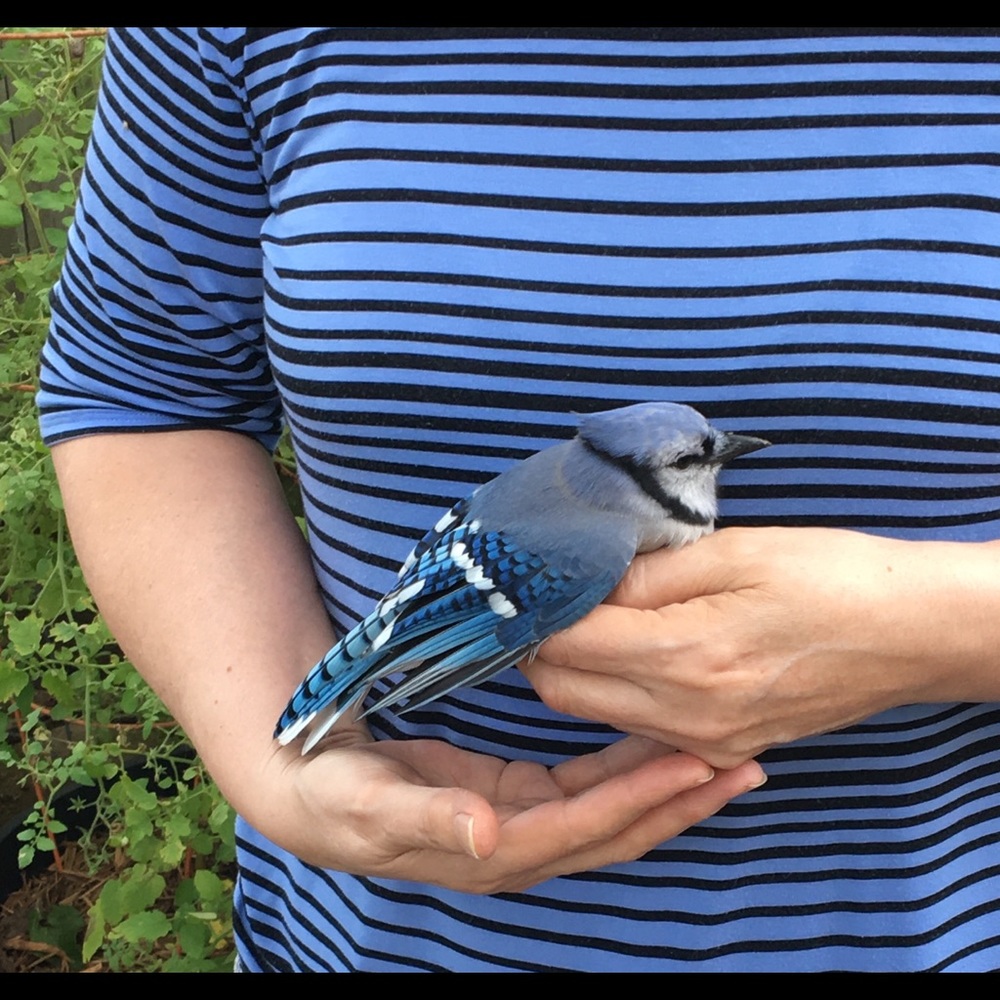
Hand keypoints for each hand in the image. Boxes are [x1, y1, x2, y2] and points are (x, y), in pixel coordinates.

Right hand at [256, 719, 763, 893]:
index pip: (583, 827)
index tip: (699, 765)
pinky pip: (589, 788)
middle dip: (682, 801)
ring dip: (669, 787)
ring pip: (613, 812)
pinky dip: (630, 768)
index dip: (641, 799)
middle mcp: (518, 844)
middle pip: (618, 829)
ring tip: (728, 758)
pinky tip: (660, 743)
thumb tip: (486, 838)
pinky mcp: (518, 796)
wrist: (309, 787)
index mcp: (491, 849)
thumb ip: (427, 818)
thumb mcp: (367, 804)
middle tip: (748, 765)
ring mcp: (522, 822)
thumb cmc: (333, 794)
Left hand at [523, 527, 999, 768]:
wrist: (908, 634)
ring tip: (584, 619)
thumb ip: (645, 575)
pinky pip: (639, 727)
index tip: (519, 584)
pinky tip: (632, 653)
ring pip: (595, 713)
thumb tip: (582, 586)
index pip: (566, 645)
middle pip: (564, 691)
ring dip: (574, 671)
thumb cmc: (828, 577)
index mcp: (686, 656)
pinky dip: (615, 692)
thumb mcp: (733, 552)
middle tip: (544, 600)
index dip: (532, 614)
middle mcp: (687, 715)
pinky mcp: (724, 750)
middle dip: (539, 647)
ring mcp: (705, 742)